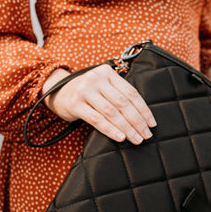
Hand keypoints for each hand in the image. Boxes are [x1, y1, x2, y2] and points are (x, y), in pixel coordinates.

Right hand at [41, 65, 156, 144]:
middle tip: (146, 135)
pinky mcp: (75, 104)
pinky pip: (97, 120)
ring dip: (127, 128)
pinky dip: (111, 130)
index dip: (144, 109)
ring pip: (112, 112)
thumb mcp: (103, 87)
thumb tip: (143, 117)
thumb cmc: (87, 93)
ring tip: (136, 139)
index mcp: (108, 72)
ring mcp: (85, 91)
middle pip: (123, 103)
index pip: (131, 93)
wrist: (58, 92)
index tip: (152, 124)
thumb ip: (119, 94)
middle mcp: (96, 79)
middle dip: (137, 121)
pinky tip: (121, 138)